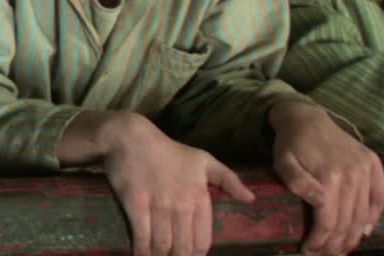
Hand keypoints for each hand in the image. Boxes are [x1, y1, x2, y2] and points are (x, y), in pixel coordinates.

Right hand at [103, 120, 253, 255]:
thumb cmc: (169, 151)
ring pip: (162, 244)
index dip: (196, 254)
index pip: (202, 239)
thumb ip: (229, 180)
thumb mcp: (204, 160)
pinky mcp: (136, 205)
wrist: (132, 138)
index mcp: (200, 197)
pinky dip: (141, 251)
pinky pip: (141, 236)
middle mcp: (182, 205)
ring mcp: (158, 206)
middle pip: (182, 246)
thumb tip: (251, 199)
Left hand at [270, 101, 383, 255]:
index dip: (320, 240)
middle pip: (348, 221)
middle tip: (325, 255)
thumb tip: (319, 201)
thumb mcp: (282, 161)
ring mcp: (366, 169)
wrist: (307, 118)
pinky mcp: (374, 164)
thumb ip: (297, 181)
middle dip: (336, 244)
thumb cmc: (291, 143)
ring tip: (342, 249)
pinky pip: (381, 196)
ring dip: (354, 237)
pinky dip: (375, 217)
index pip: (329, 220)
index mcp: (329, 175)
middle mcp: (353, 174)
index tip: (308, 250)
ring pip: (364, 214)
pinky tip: (365, 230)